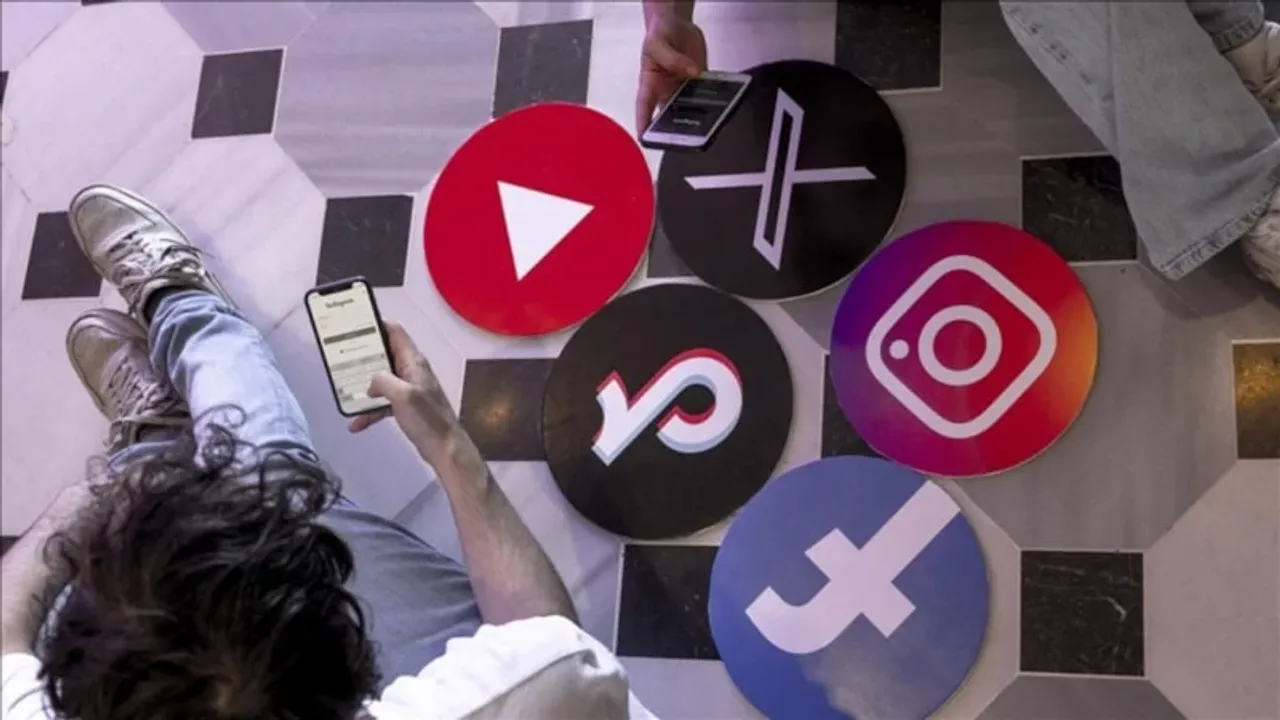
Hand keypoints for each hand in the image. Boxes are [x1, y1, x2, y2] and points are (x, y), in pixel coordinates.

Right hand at [348, 322, 459, 462]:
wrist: (444, 448)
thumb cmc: (428, 419)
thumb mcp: (403, 395)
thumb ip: (383, 381)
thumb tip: (371, 381)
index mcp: (413, 363)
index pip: (395, 333)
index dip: (377, 325)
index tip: (355, 324)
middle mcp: (411, 372)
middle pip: (384, 356)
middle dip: (363, 357)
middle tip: (341, 357)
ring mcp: (409, 390)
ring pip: (381, 381)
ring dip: (364, 387)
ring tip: (344, 390)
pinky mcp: (406, 407)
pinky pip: (383, 403)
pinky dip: (370, 411)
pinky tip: (357, 423)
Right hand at [635, 11, 707, 133]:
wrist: (676, 23)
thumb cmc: (658, 34)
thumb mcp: (657, 43)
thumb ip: (672, 58)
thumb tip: (692, 72)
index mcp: (650, 84)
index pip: (644, 109)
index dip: (644, 125)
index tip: (645, 140)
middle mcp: (666, 91)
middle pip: (669, 116)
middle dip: (676, 129)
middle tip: (685, 140)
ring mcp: (683, 88)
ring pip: (690, 108)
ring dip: (699, 116)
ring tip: (709, 126)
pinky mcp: (699, 81)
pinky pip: (706, 93)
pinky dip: (714, 99)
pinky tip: (722, 103)